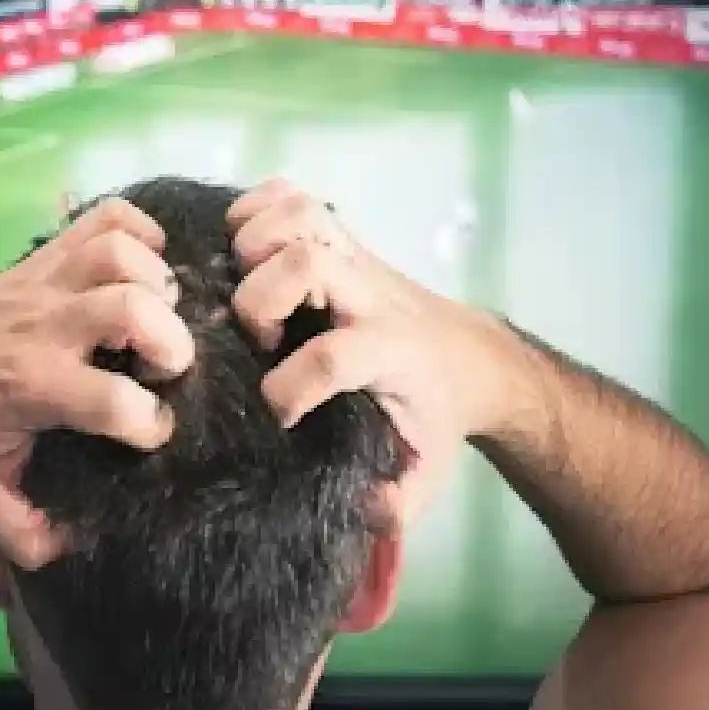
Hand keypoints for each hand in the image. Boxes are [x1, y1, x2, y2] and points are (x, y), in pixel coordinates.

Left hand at [0, 198, 193, 566]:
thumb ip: (25, 534)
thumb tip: (78, 550)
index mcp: (31, 388)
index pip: (110, 401)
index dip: (148, 423)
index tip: (150, 435)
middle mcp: (42, 327)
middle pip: (128, 307)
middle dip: (170, 341)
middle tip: (166, 369)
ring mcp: (44, 283)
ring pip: (117, 252)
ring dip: (157, 281)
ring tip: (160, 316)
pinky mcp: (45, 257)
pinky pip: (103, 217)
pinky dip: (140, 231)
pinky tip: (149, 267)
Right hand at [226, 179, 539, 524]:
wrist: (471, 357)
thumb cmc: (435, 416)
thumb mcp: (426, 469)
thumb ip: (399, 501)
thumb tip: (367, 513)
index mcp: (393, 352)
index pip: (337, 355)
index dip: (292, 385)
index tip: (276, 412)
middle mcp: (373, 295)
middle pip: (309, 262)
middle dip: (260, 297)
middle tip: (252, 337)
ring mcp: (356, 259)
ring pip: (301, 215)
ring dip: (255, 240)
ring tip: (237, 281)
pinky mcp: (341, 240)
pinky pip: (295, 196)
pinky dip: (258, 207)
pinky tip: (240, 244)